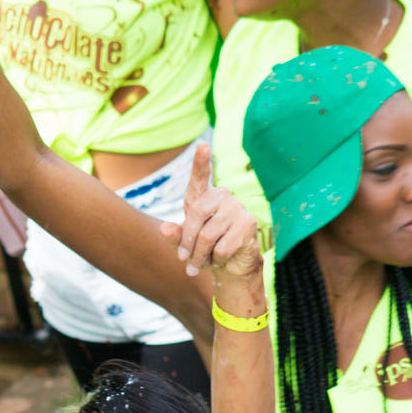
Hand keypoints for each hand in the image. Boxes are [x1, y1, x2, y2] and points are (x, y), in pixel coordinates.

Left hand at [160, 143, 259, 279]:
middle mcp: (222, 196)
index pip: (200, 178)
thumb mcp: (186, 244)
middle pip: (196, 214)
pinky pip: (223, 247)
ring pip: (208, 235)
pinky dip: (217, 260)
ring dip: (200, 256)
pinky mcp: (248, 223)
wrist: (231, 265)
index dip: (200, 163)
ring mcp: (237, 207)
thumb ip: (175, 236)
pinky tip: (222, 258)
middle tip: (184, 261)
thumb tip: (163, 229)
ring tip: (201, 264)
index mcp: (204, 197)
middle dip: (187, 242)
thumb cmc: (206, 250)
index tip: (203, 146)